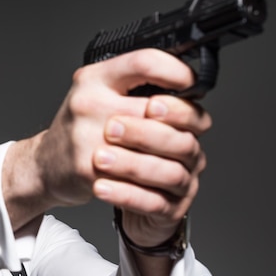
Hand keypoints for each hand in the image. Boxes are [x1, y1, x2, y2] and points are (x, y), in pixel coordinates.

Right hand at [3, 48, 210, 233]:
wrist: (43, 165)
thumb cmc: (78, 129)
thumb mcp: (96, 94)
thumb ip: (131, 86)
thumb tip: (184, 87)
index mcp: (93, 79)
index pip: (144, 62)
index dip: (176, 71)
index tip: (188, 83)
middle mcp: (88, 103)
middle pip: (157, 107)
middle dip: (184, 122)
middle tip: (190, 129)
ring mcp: (87, 136)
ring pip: (155, 144)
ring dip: (175, 153)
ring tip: (176, 155)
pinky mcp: (89, 168)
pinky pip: (138, 174)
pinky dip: (155, 179)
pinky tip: (158, 177)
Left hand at [92, 86, 211, 245]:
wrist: (87, 183)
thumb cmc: (97, 143)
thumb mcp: (102, 105)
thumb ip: (120, 83)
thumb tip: (126, 67)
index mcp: (173, 116)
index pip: (188, 100)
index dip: (175, 101)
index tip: (152, 101)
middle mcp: (183, 146)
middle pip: (180, 138)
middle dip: (145, 133)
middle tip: (111, 128)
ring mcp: (180, 178)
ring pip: (169, 172)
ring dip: (132, 165)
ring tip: (100, 158)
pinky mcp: (168, 207)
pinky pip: (152, 204)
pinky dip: (126, 195)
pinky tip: (101, 186)